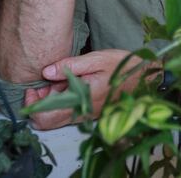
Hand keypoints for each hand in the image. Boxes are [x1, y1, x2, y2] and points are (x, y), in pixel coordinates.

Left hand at [23, 49, 143, 129]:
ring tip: (59, 81)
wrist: (147, 78)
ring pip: (56, 118)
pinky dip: (62, 101)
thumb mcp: (96, 59)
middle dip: (39, 104)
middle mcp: (80, 113)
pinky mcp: (90, 113)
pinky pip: (68, 113)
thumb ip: (69, 66)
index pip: (44, 116)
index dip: (33, 103)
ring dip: (51, 102)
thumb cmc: (123, 66)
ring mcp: (85, 115)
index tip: (35, 86)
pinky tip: (70, 84)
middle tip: (45, 84)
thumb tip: (46, 72)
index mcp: (80, 101)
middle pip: (46, 121)